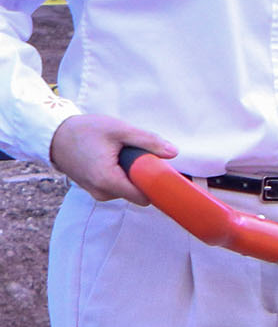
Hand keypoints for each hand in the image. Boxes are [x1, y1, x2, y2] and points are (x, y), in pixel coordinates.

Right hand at [49, 114, 176, 203]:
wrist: (54, 135)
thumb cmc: (84, 130)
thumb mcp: (119, 130)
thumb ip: (148, 141)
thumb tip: (173, 152)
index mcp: (108, 180)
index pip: (145, 197)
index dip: (158, 186)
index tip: (166, 173)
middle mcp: (102, 192)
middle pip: (138, 193)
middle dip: (145, 177)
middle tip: (141, 156)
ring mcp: (97, 193)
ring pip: (129, 190)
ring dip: (133, 175)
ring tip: (123, 155)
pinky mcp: (95, 189)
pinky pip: (118, 187)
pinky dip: (123, 175)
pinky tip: (116, 159)